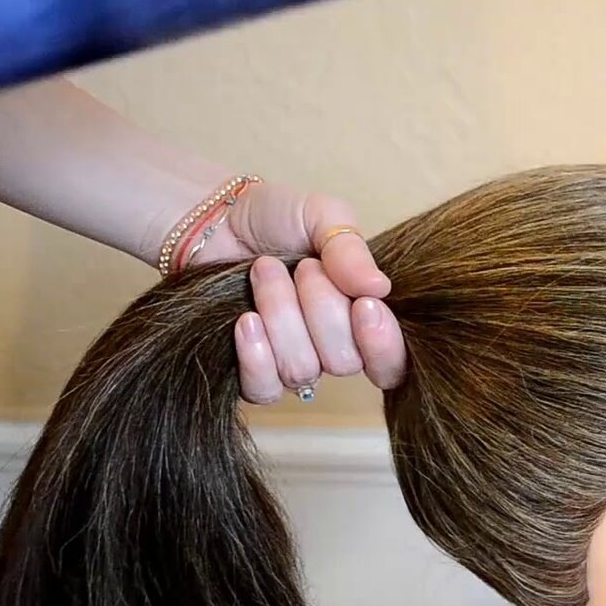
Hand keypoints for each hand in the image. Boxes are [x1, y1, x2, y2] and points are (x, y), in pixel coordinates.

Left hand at [191, 181, 405, 403]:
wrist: (214, 221)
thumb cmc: (275, 219)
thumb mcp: (322, 217)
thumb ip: (352, 250)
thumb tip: (380, 288)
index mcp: (364, 316)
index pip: (392, 363)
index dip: (383, 346)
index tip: (364, 304)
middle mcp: (334, 348)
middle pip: (344, 361)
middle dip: (321, 309)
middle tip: (302, 266)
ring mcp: (292, 364)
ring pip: (302, 369)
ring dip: (281, 314)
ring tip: (264, 270)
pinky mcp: (252, 374)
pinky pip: (265, 388)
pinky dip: (256, 354)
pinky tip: (247, 319)